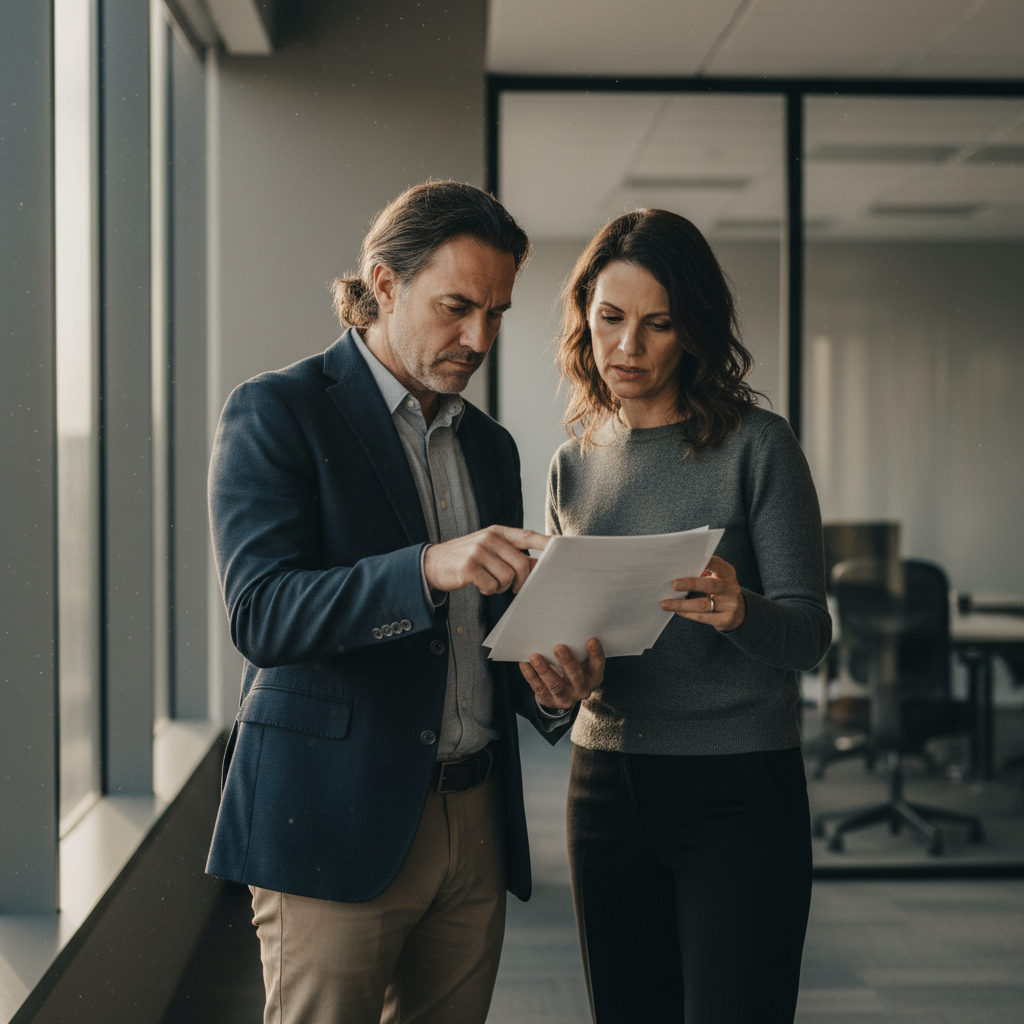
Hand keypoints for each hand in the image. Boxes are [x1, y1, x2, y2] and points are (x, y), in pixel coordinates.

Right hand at [423, 526, 547, 595]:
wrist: (432, 564)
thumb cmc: (466, 559)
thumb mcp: (489, 550)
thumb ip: (511, 554)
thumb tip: (538, 565)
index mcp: (497, 532)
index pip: (527, 536)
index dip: (546, 543)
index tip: (561, 548)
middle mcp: (489, 538)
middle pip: (521, 563)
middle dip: (521, 581)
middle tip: (513, 588)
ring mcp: (478, 551)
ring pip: (508, 577)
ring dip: (502, 587)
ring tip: (491, 583)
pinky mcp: (469, 567)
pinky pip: (492, 586)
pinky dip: (488, 590)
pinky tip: (479, 585)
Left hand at [518, 637, 604, 709]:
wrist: (563, 695)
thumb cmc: (572, 669)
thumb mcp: (581, 663)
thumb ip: (577, 651)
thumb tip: (562, 628)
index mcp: (593, 676)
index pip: (597, 664)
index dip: (596, 653)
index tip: (591, 639)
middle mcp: (582, 688)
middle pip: (576, 676)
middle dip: (567, 661)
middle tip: (558, 647)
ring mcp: (566, 697)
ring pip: (555, 684)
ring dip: (544, 670)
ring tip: (535, 657)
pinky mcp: (549, 700)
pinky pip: (539, 688)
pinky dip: (531, 675)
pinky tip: (524, 663)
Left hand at [661, 554, 744, 631]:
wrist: (738, 612)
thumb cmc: (719, 590)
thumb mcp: (716, 578)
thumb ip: (702, 573)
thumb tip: (677, 571)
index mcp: (727, 573)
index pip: (717, 564)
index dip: (705, 563)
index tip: (688, 560)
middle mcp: (730, 588)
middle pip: (710, 585)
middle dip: (691, 584)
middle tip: (674, 584)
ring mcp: (730, 605)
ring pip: (703, 604)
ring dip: (682, 604)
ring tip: (665, 603)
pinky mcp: (725, 619)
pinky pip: (703, 617)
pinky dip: (687, 613)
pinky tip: (677, 610)